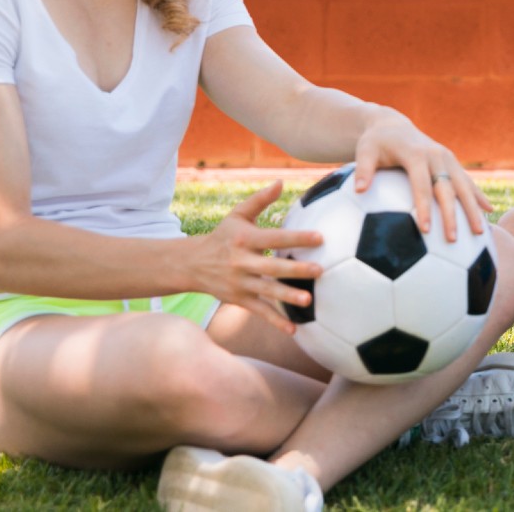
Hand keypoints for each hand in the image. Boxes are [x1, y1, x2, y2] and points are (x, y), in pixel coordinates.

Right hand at [191, 181, 323, 333]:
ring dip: (287, 297)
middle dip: (296, 269)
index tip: (320, 237)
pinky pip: (260, 312)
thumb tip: (281, 181)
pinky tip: (294, 331)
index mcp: (244, 239)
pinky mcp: (239, 300)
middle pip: (272, 267)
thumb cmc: (224, 235)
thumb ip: (260, 200)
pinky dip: (275, 322)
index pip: (274, 238)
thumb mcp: (238, 215)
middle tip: (320, 270)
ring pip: (267, 292)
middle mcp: (241, 262)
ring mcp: (240, 283)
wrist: (193, 263)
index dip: (296, 237)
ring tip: (308, 301)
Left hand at [352, 113, 491, 241]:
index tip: (426, 231)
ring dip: (473, 208)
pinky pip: (468, 181)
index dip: (423, 207)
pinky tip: (489, 212)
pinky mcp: (452, 162)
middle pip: (447, 188)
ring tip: (481, 232)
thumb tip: (358, 190)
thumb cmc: (375, 143)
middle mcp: (436, 155)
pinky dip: (478, 196)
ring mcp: (447, 158)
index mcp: (416, 154)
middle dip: (452, 214)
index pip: (421, 184)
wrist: (392, 125)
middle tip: (454, 239)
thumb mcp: (364, 151)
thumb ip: (363, 170)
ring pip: (464, 185)